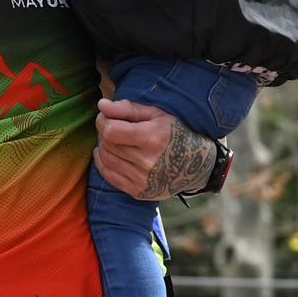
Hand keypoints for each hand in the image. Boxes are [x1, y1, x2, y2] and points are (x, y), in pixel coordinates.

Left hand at [94, 98, 213, 199]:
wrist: (196, 166)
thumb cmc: (175, 134)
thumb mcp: (157, 115)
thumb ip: (128, 109)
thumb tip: (101, 105)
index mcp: (153, 138)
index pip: (111, 131)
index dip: (103, 121)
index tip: (106, 117)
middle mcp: (147, 161)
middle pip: (108, 145)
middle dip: (104, 132)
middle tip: (110, 127)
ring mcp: (142, 179)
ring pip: (106, 160)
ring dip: (103, 147)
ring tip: (112, 140)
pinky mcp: (138, 191)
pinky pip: (109, 177)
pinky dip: (103, 164)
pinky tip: (108, 154)